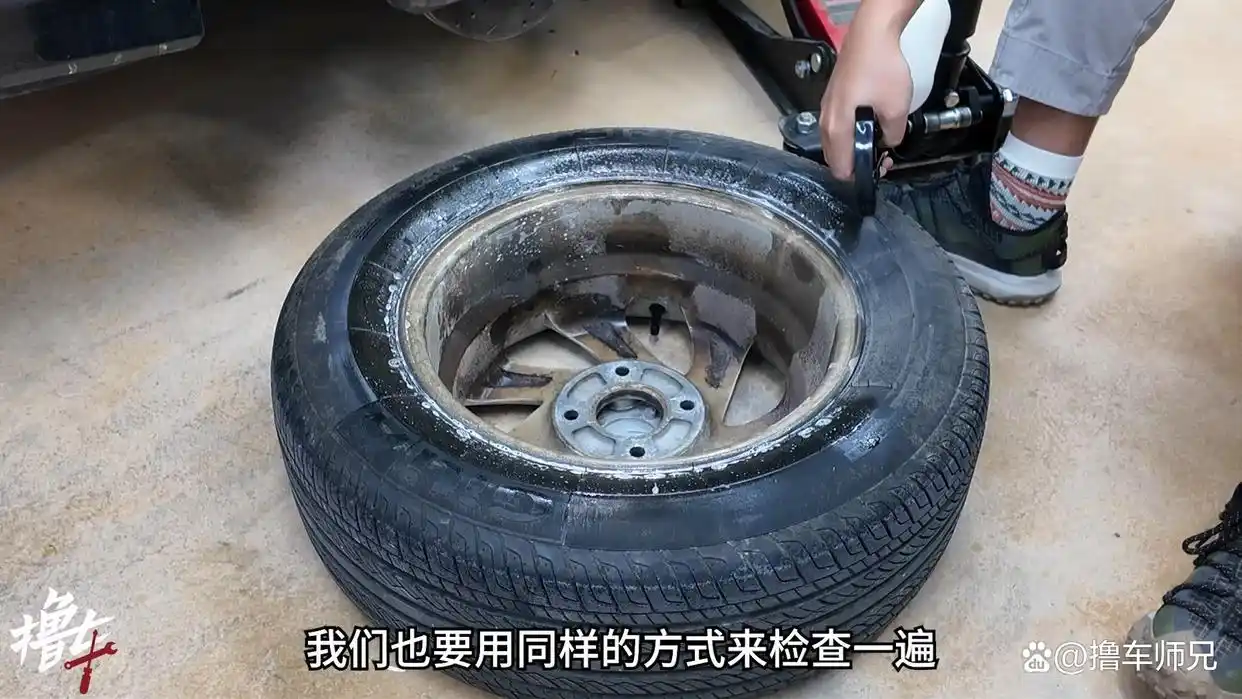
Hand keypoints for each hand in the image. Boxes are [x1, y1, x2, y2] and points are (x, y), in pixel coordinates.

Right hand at [819, 23, 912, 179]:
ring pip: (836, 142)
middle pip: (835, 158)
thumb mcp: (897, 108)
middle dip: (857, 163)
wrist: (871, 35)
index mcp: (837, 128)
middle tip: (882, 157)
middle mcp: (825, 121)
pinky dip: (850, 132)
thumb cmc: (881, 67)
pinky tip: (870, 121)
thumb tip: (889, 143)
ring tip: (878, 139)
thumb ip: (893, 136)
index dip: (860, 176)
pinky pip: (837, 126)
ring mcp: (826, 108)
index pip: (841, 169)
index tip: (879, 168)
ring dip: (854, 147)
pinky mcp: (833, 97)